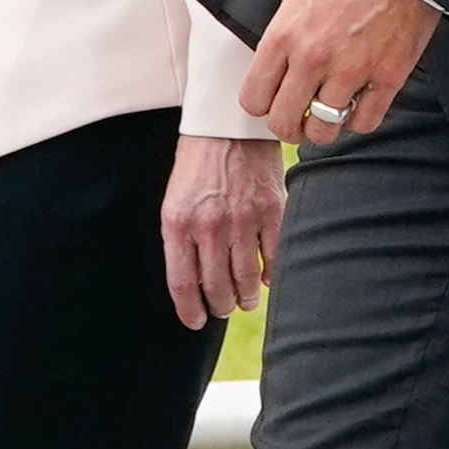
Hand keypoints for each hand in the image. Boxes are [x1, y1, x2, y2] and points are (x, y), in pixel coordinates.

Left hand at [162, 132, 288, 326]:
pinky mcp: (272, 209)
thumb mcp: (174, 203)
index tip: (196, 322)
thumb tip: (196, 284)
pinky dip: (270, 273)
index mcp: (179, 224)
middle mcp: (210, 225)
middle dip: (220, 305)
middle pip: (216, 287)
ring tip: (246, 300)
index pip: (183, 284)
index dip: (190, 311)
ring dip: (246, 297)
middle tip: (224, 308)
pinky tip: (266, 277)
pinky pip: (274, 256)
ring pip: (246, 279)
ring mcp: (244, 218)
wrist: (227, 125)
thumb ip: (182, 242)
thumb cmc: (197, 166)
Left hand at [243, 0, 441, 150]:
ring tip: (332, 111)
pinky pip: (365, 122)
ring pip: (323, 132)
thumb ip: (283, 39)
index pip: (254, 99)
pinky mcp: (387, 76)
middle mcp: (312, 58)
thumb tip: (277, 71)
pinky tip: (361, 102)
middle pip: (283, 123)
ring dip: (325, 127)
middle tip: (300, 116)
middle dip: (290, 124)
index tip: (274, 101)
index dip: (263, 104)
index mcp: (283, 36)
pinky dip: (360, 119)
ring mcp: (351, 70)